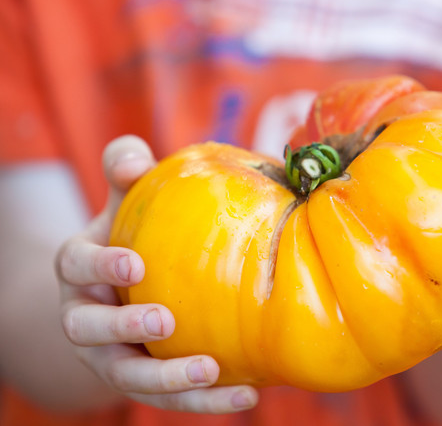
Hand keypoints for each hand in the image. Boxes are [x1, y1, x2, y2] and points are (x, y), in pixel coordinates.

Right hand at [55, 136, 257, 412]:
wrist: (124, 292)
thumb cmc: (131, 237)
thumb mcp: (124, 200)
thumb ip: (125, 170)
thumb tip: (137, 158)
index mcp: (80, 270)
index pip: (75, 264)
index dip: (98, 266)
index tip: (134, 264)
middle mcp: (86, 316)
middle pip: (88, 329)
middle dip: (122, 327)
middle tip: (163, 320)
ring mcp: (111, 356)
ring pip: (128, 377)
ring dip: (166, 379)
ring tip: (209, 370)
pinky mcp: (143, 382)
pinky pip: (169, 399)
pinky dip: (205, 403)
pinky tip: (247, 396)